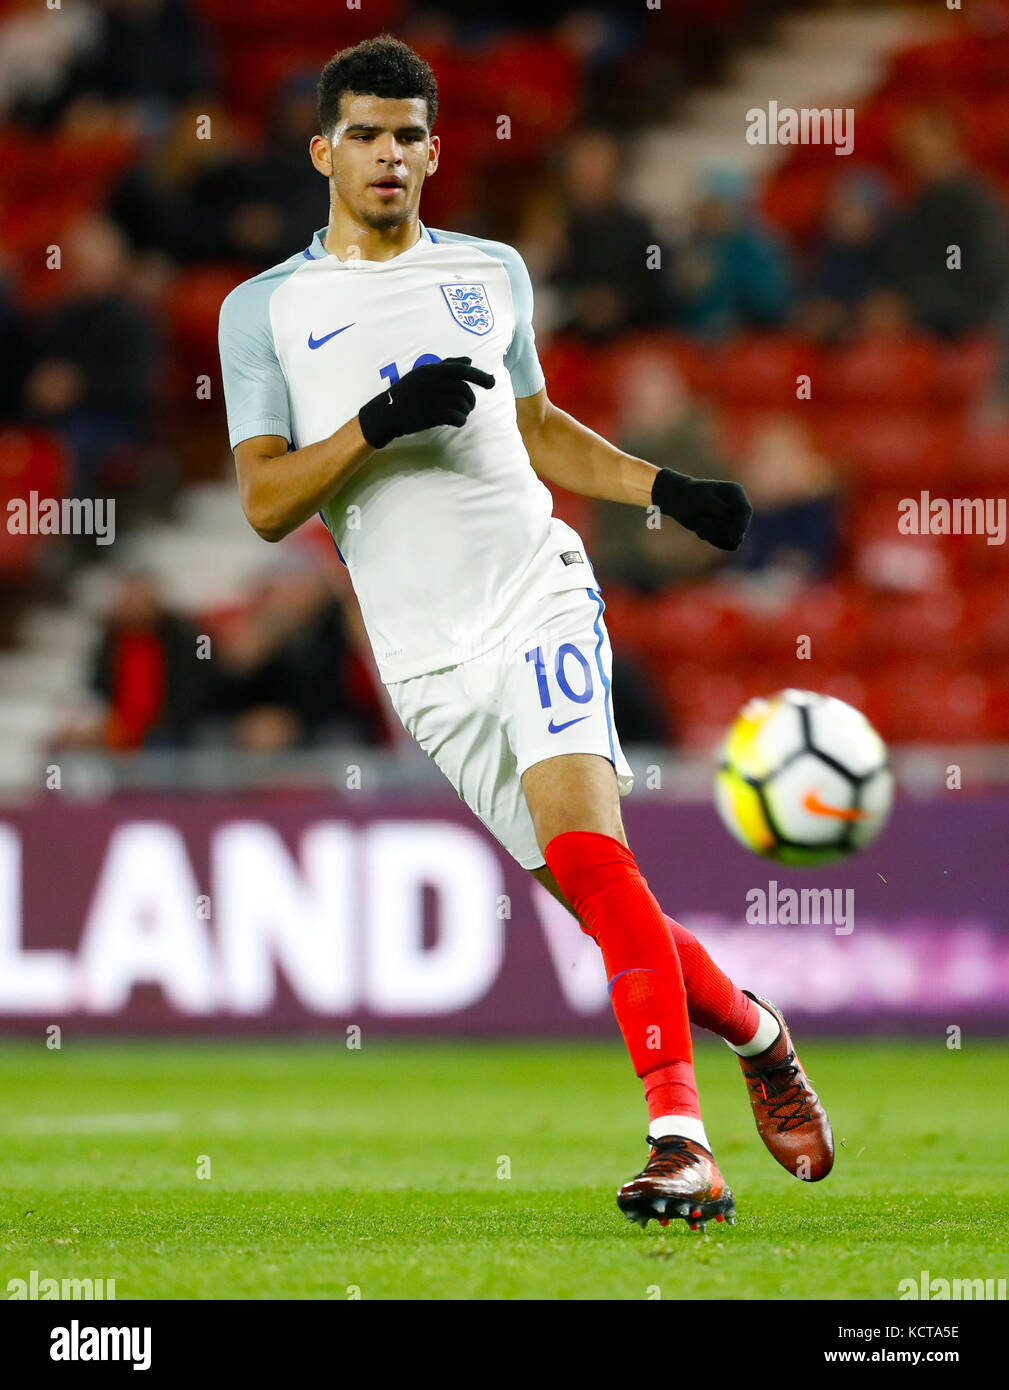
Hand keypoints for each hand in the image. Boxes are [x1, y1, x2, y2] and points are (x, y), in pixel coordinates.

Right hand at [358, 356, 494, 448]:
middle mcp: (431, 382)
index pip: (461, 370)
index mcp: (431, 370)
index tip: (492, 383)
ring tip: (461, 413)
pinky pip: (455, 417)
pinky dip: (460, 420)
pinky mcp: (429, 416)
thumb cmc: (407, 393)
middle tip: (468, 406)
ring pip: (461, 404)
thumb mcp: (423, 374)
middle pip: (463, 389)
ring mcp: (430, 399)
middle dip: (471, 399)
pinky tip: (457, 422)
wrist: (386, 413)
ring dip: (465, 411)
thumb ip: (446, 365)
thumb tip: (469, 361)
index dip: (479, 376)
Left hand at [651, 468, 751, 550]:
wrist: (678, 500)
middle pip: (739, 528)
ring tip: (700, 523)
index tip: (733, 538)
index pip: (745, 511)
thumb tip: (732, 522)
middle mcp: (738, 506)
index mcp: (735, 492)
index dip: (741, 525)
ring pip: (733, 539)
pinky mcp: (728, 531)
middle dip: (719, 530)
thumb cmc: (690, 495)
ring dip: (713, 535)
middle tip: (701, 521)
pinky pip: (726, 545)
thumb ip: (719, 509)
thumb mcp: (703, 499)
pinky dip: (712, 539)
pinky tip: (701, 529)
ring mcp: (734, 519)